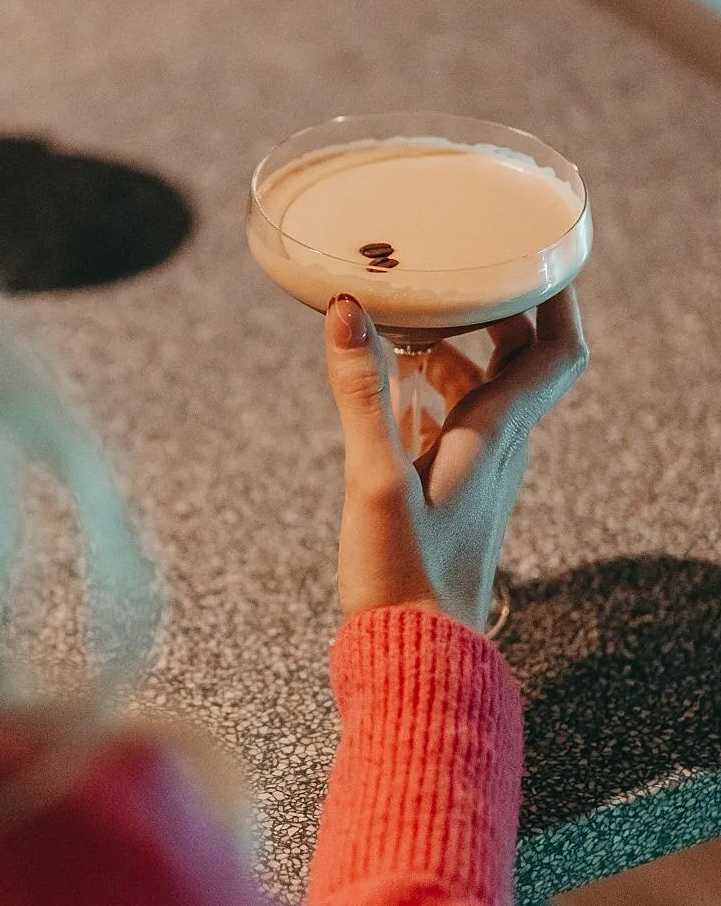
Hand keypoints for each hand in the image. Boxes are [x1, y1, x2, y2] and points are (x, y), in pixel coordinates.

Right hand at [324, 289, 588, 631]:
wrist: (415, 657)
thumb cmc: (403, 579)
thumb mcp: (375, 480)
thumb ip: (361, 394)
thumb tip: (348, 309)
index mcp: (496, 434)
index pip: (556, 350)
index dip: (557, 296)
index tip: (537, 248)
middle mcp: (496, 446)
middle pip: (517, 358)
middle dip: (490, 307)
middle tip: (450, 267)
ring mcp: (473, 471)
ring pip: (479, 387)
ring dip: (450, 345)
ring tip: (402, 314)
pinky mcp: (445, 493)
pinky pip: (447, 423)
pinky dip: (424, 390)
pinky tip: (389, 382)